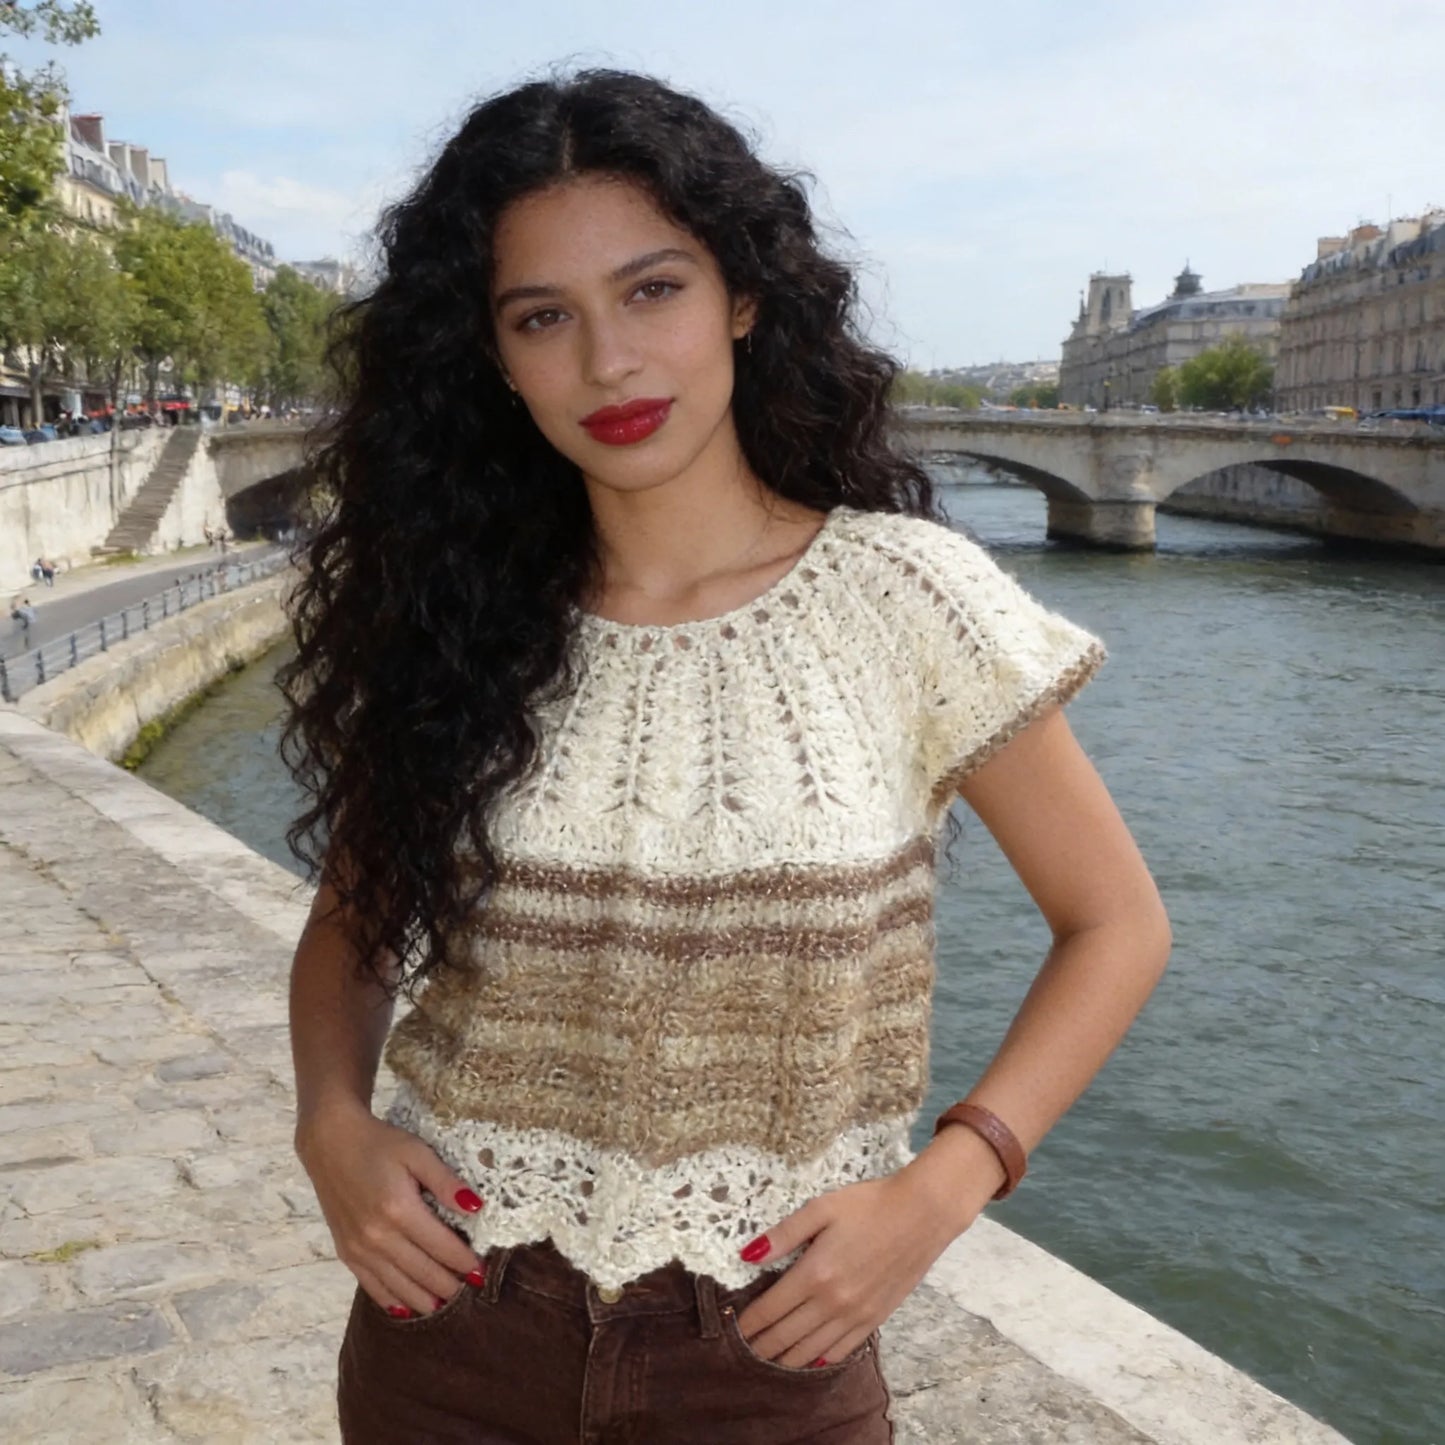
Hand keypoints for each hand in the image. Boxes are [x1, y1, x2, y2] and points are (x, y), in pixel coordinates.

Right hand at [295, 1100, 487, 1317]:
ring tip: (446, 1307)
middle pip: (423, 1272)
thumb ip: (446, 1182)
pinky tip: (406, 1310)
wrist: (330, 1143)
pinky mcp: (346, 1252)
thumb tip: (477, 1207)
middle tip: (471, 1292)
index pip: (442, 1246)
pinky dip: (391, 1301)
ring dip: (424, 1300)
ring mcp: (359, 1248)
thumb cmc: (379, 1143)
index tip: (483, 1271)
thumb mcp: (417, 1153)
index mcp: (400, 1210)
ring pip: (398, 1286)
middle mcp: (378, 1237)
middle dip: (450, 1285)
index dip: (465, 1261)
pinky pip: (371, 1286)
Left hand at [733, 1144, 997, 1367]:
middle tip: (742, 1353)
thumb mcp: (820, 1208)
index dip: (747, 1323)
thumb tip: (747, 1255)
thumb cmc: (868, 1205)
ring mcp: (855, 1316)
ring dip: (785, 1359)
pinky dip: (819, 1360)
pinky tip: (808, 1361)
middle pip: (786, 1336)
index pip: (770, 1309)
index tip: (730, 1331)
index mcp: (814, 1273)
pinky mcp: (875, 1319)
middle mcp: (832, 1302)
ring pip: (811, 1351)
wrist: (921, 1214)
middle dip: (760, 1347)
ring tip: (767, 1361)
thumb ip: (783, 1235)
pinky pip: (840, 1351)